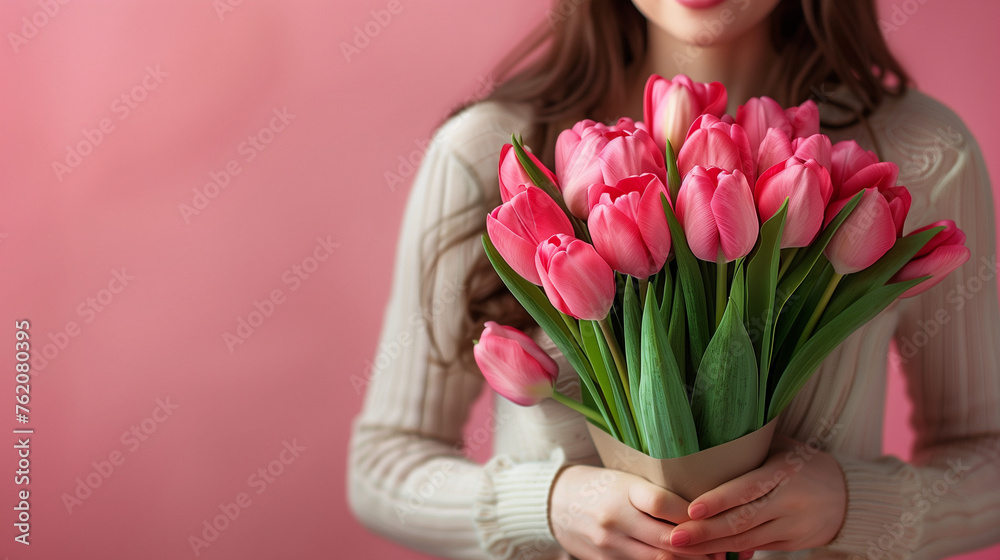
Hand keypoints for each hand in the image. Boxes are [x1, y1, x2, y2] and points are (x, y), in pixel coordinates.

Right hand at [549, 464, 728, 559]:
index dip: (694, 514)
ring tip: (709, 559)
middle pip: (666, 538)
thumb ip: (656, 493)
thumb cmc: (601, 487)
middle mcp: (615, 518)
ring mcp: (610, 544)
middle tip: (722, 548)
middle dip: (699, 546)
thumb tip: (700, 510)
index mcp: (623, 489)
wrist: (557, 504)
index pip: (664, 503)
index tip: (715, 518)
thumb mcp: (626, 479)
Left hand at [666, 436, 847, 555]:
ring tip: (680, 547)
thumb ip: (748, 453)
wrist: (847, 495)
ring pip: (746, 540)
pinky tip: (705, 554)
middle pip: (743, 520)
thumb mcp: (780, 449)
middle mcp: (789, 502)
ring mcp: (792, 526)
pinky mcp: (791, 543)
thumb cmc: (800, 462)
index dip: (719, 500)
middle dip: (706, 531)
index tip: (692, 509)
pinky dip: (730, 552)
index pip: (748, 488)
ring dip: (711, 547)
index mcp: (784, 472)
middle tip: (674, 537)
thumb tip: (704, 454)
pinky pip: (757, 549)